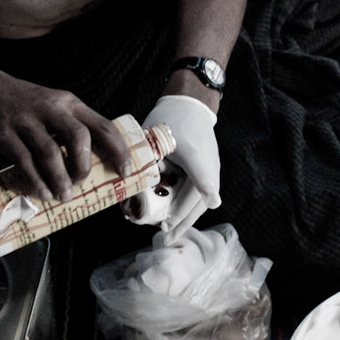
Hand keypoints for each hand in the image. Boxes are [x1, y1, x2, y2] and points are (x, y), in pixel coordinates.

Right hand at [0, 70, 129, 200]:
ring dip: (60, 179)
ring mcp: (28, 120)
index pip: (102, 126)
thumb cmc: (25, 104)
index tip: (125, 171)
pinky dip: (36, 181)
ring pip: (51, 153)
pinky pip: (25, 161)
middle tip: (82, 184)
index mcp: (69, 103)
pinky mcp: (7, 133)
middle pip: (79, 138)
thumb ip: (70, 127)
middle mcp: (52, 109)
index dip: (118, 151)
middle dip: (84, 166)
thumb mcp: (53, 106)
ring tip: (64, 196)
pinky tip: (43, 193)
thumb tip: (91, 165)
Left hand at [144, 93, 219, 232]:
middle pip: (201, 200)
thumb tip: (129, 181)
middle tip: (166, 235)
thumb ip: (146, 159)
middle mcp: (208, 165)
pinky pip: (201, 194)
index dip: (194, 199)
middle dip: (183, 219)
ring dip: (187, 217)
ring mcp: (211, 169)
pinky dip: (189, 207)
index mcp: (195, 156)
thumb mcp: (155, 136)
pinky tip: (176, 217)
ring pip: (202, 200)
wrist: (190, 104)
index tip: (191, 213)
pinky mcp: (209, 171)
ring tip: (171, 232)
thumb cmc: (170, 119)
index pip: (200, 181)